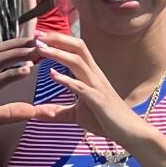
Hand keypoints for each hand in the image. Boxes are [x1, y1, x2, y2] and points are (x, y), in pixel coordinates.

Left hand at [30, 32, 147, 144]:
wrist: (129, 132)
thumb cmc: (105, 120)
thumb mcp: (76, 115)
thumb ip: (57, 112)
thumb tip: (36, 113)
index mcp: (90, 75)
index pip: (75, 50)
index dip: (59, 40)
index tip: (39, 35)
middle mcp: (95, 75)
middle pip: (78, 48)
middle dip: (58, 39)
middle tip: (38, 34)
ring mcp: (97, 87)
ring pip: (78, 62)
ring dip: (59, 54)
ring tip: (41, 49)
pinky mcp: (98, 100)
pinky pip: (82, 87)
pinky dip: (67, 79)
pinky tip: (53, 75)